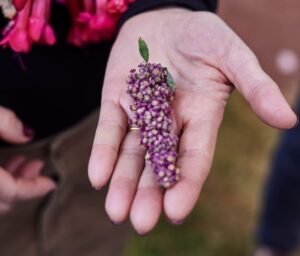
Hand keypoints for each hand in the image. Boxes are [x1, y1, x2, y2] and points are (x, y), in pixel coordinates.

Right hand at [0, 106, 55, 214]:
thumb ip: (3, 122)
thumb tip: (26, 134)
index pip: (9, 192)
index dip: (33, 189)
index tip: (51, 184)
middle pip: (1, 199)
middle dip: (24, 186)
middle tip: (38, 167)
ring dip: (9, 183)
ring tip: (24, 163)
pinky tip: (4, 164)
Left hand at [88, 9, 296, 233]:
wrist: (165, 17)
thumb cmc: (203, 36)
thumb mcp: (232, 55)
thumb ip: (255, 86)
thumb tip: (288, 120)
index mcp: (199, 118)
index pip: (193, 158)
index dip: (186, 184)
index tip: (175, 212)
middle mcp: (169, 123)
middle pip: (159, 165)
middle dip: (149, 193)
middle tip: (141, 222)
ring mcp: (141, 114)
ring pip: (131, 155)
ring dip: (123, 183)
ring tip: (116, 211)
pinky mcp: (116, 101)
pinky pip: (109, 130)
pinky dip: (103, 152)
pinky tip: (97, 177)